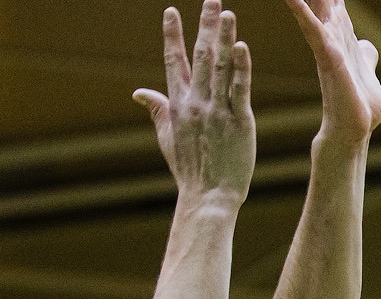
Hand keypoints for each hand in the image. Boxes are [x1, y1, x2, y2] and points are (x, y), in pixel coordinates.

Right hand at [135, 1, 256, 204]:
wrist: (208, 197)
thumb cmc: (189, 170)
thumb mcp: (167, 138)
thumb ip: (156, 110)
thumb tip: (138, 93)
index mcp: (178, 105)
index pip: (173, 62)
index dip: (172, 36)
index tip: (171, 11)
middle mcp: (196, 103)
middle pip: (200, 57)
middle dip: (205, 25)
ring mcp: (218, 112)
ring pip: (220, 68)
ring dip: (224, 38)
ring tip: (228, 13)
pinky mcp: (240, 123)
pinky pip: (240, 90)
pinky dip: (241, 69)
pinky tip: (242, 47)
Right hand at [283, 0, 380, 141]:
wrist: (354, 129)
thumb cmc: (358, 104)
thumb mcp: (366, 71)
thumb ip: (365, 54)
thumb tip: (368, 45)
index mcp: (340, 34)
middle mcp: (330, 35)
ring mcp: (327, 45)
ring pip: (313, 7)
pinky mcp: (328, 57)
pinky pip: (312, 29)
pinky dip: (301, 11)